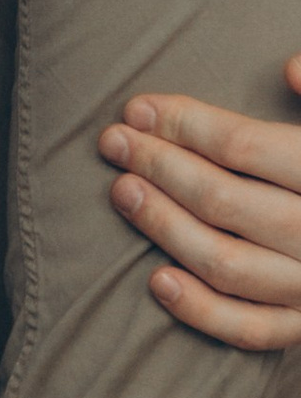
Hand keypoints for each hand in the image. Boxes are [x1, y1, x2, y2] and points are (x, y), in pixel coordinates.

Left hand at [102, 60, 300, 350]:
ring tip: (121, 192)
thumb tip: (288, 68)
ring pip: (227, 264)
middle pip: (224, 200)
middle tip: (114, 143)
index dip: (184, 124)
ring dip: (164, 227)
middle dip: (159, 167)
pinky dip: (200, 310)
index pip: (244, 146)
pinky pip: (250, 329)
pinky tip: (156, 280)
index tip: (137, 110)